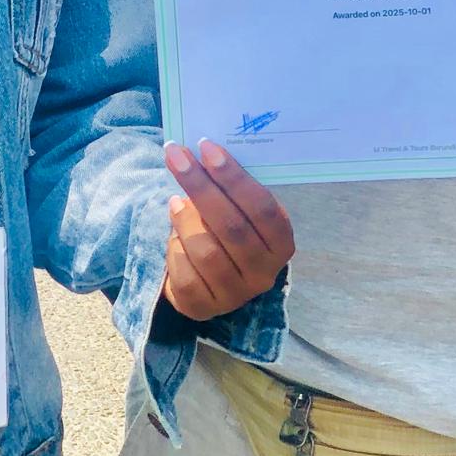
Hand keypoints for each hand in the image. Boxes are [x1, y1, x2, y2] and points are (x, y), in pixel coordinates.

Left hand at [161, 139, 293, 319]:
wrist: (212, 279)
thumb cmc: (229, 230)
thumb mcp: (241, 211)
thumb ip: (232, 189)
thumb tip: (204, 151)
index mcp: (281, 243)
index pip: (262, 208)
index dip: (234, 177)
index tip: (207, 147)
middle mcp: (264, 273)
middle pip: (232, 227)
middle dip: (200, 186)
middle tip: (176, 155)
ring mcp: (236, 295)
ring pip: (206, 251)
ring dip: (185, 218)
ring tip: (175, 200)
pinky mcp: (205, 308)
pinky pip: (185, 274)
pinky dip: (175, 246)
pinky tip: (174, 231)